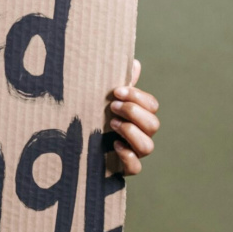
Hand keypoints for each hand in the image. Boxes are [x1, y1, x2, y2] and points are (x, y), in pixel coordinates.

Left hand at [108, 59, 159, 174]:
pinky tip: (115, 145)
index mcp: (140, 116)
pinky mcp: (124, 168)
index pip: (151, 105)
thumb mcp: (107, 100)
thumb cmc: (97, 117)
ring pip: (148, 146)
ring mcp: (134, 152)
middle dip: (133, 112)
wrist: (79, 145)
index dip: (137, 97)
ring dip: (131, 132)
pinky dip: (128, 156)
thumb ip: (122, 84)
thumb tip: (135, 63)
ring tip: (112, 123)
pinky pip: (136, 167)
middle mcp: (141, 134)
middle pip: (153, 124)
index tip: (116, 91)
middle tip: (112, 107)